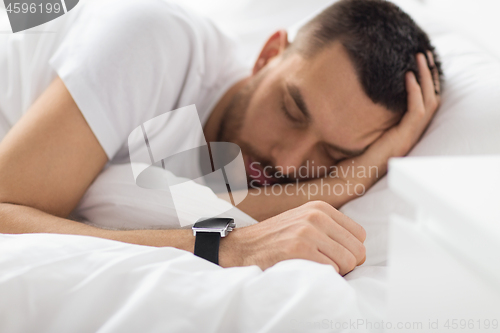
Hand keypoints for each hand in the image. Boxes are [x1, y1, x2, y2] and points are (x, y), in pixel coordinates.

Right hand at [220, 200, 365, 274]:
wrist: (242, 248)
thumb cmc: (276, 241)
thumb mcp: (304, 222)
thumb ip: (330, 229)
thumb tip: (361, 250)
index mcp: (320, 208)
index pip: (360, 235)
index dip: (349, 250)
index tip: (332, 255)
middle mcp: (316, 216)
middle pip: (358, 250)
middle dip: (345, 263)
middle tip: (324, 265)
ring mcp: (307, 231)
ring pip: (348, 261)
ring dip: (334, 271)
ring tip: (313, 266)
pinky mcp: (299, 249)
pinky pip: (331, 270)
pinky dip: (322, 276)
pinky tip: (305, 269)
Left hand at [336, 51, 440, 186]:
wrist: (350, 177)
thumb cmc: (354, 157)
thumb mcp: (367, 131)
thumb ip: (373, 116)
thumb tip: (364, 94)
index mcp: (406, 133)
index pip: (425, 103)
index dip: (427, 82)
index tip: (422, 63)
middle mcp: (412, 134)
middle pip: (432, 99)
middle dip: (430, 75)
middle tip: (424, 54)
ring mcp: (409, 137)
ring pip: (428, 102)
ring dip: (425, 78)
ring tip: (419, 58)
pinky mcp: (402, 138)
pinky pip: (416, 111)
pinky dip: (414, 92)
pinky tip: (408, 76)